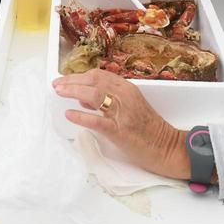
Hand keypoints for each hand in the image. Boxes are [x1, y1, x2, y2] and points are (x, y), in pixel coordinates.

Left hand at [53, 70, 188, 178]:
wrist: (167, 147)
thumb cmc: (148, 129)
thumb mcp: (129, 108)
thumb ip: (108, 100)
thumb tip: (82, 99)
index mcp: (127, 89)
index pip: (99, 75)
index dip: (79, 75)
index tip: (65, 78)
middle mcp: (125, 96)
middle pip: (93, 81)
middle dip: (71, 81)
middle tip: (56, 84)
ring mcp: (122, 113)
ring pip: (93, 95)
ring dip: (73, 91)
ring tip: (59, 92)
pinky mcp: (120, 130)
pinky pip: (97, 120)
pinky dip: (80, 116)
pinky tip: (69, 114)